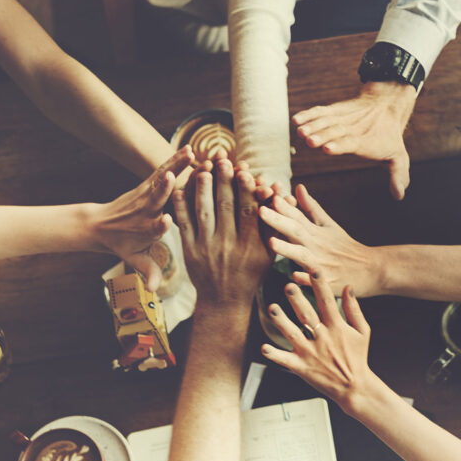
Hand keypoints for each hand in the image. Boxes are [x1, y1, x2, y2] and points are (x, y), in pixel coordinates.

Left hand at [90, 147, 192, 288]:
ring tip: (190, 153)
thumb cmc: (122, 244)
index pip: (153, 229)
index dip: (160, 226)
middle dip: (164, 189)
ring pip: (161, 179)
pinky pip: (163, 170)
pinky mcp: (148, 184)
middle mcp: (145, 211)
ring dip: (175, 166)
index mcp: (145, 231)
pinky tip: (189, 149)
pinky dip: (175, 160)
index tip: (167, 221)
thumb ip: (147, 271)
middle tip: (173, 178)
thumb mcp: (134, 259)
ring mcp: (145, 195)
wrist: (99, 224)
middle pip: (156, 199)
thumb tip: (153, 290)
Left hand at [174, 156, 270, 313]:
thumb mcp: (269, 253)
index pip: (249, 211)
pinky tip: (179, 189)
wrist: (224, 301)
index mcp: (251, 246)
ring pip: (204, 212)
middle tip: (223, 159)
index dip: (246, 189)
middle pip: (226, 207)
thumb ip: (274, 223)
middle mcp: (229, 246)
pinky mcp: (190, 251)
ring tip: (203, 168)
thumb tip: (280, 192)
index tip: (245, 170)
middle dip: (224, 181)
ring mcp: (207, 248)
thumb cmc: (251, 272)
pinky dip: (181, 206)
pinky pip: (184, 224)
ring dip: (203, 188)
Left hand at [258, 184, 380, 297]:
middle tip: (260, 210)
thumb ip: (311, 207)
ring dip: (286, 249)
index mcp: (314, 232)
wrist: (371, 269)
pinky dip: (305, 279)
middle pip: (295, 231)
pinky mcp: (328, 282)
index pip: (296, 215)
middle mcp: (316, 245)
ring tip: (271, 242)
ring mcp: (321, 263)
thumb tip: (297, 187)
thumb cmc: (346, 247)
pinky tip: (294, 277)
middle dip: (277, 221)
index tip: (267, 192)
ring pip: (302, 256)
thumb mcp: (329, 225)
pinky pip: (314, 281)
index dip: (281, 205)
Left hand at [261, 273, 379, 413]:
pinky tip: (264, 347)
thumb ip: (354, 309)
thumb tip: (349, 287)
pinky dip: (275, 355)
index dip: (321, 285)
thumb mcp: (363, 331)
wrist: (354, 387)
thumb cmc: (358, 357)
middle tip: (289, 286)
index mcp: (337, 327)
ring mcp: (311, 353)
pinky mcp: (302, 367)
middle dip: (298, 300)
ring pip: (293, 334)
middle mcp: (322, 338)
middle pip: (307, 315)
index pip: (327, 302)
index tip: (314, 271)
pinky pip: (286, 360)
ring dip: (281, 321)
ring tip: (272, 308)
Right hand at [293, 81, 417, 199]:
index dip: (340, 145)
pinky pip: (321, 112)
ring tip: (300, 132)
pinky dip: (309, 114)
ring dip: (313, 126)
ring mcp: (343, 119)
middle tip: (310, 142)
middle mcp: (354, 128)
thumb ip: (398, 176)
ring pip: (327, 121)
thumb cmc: (390, 138)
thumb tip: (399, 195)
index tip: (327, 149)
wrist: (386, 106)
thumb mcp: (399, 157)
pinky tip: (296, 120)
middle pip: (336, 131)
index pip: (353, 142)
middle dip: (322, 136)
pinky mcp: (335, 112)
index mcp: (368, 141)